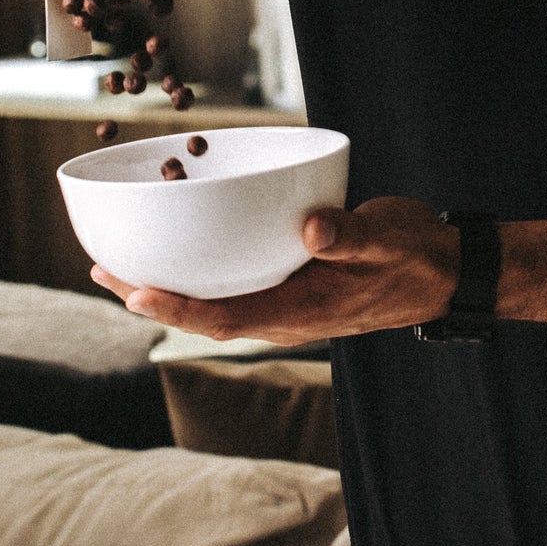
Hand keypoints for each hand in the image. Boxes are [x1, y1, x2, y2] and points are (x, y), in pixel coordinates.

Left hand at [90, 196, 460, 343]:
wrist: (444, 270)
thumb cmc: (416, 254)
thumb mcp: (387, 238)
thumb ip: (350, 235)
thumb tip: (312, 229)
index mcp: (303, 310)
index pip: (226, 316)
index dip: (176, 306)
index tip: (133, 290)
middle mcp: (287, 313)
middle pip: (205, 314)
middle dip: (152, 295)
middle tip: (102, 269)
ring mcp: (288, 303)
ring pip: (216, 302)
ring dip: (169, 286)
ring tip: (122, 265)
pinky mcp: (293, 285)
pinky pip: (236, 286)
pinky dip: (202, 272)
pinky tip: (187, 249)